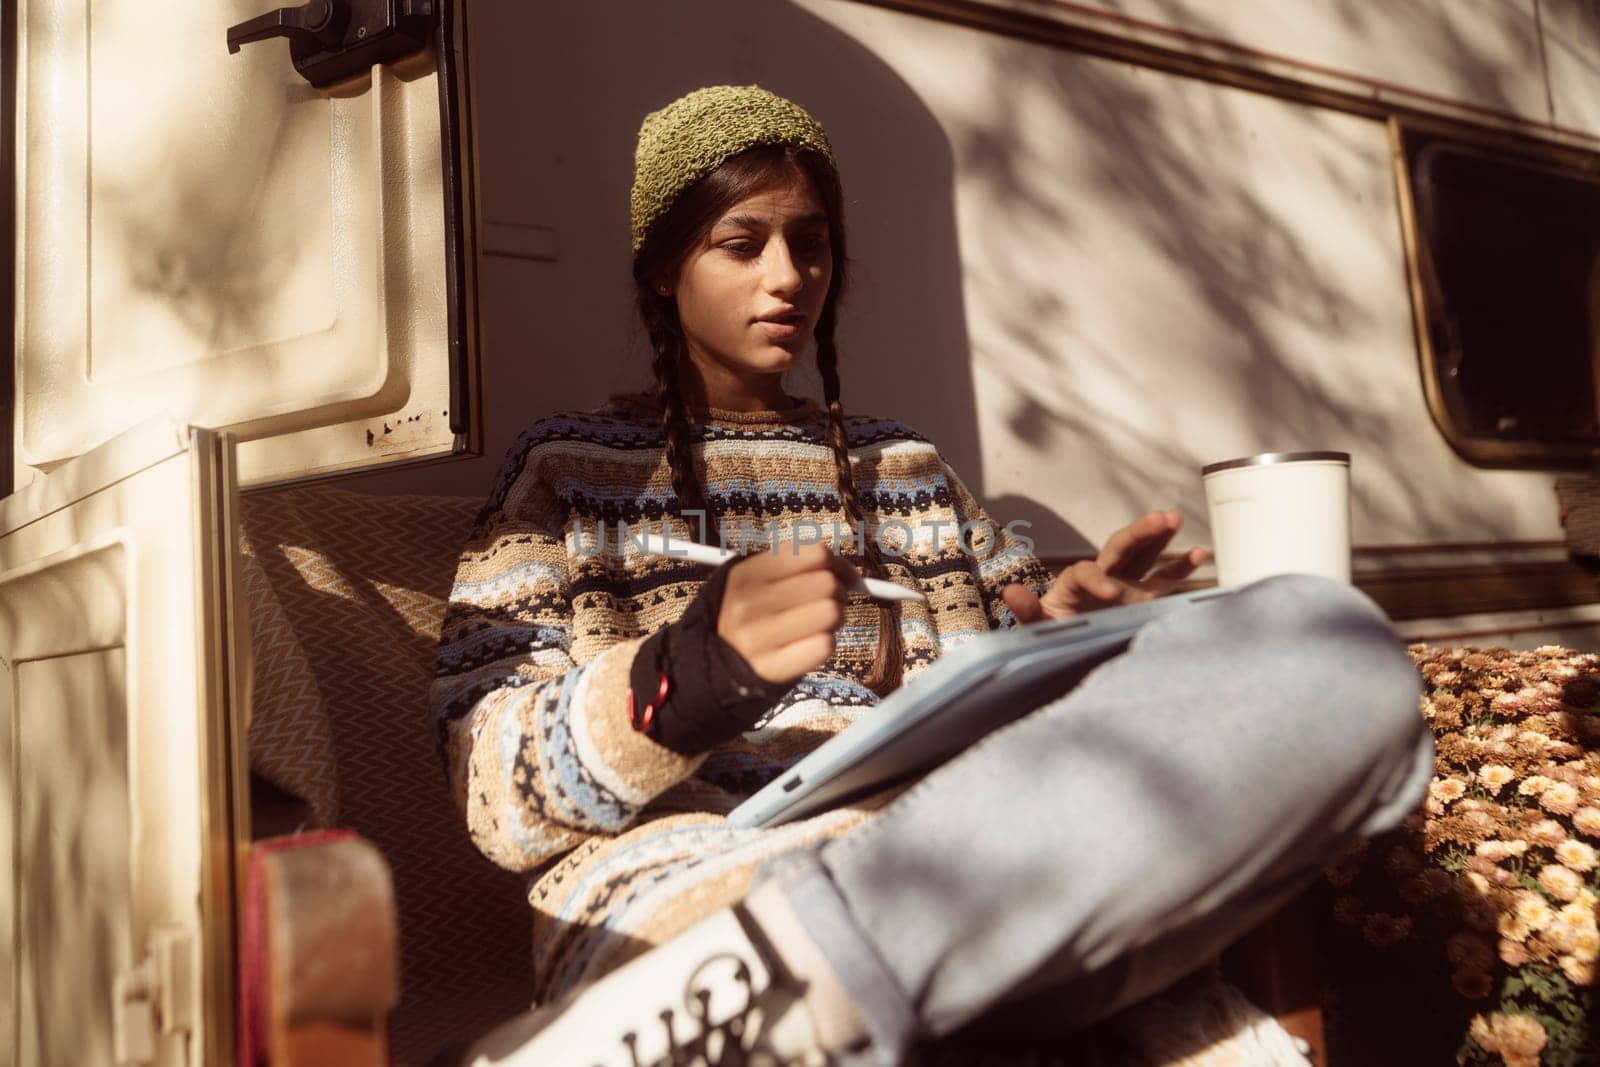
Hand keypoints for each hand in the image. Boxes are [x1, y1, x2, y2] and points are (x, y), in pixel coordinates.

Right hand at [717, 542, 856, 682]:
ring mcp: (759, 637)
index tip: (841, 577)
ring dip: (833, 620)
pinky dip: (824, 645)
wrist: (706, 666)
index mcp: (746, 574)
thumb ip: (791, 568)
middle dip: (837, 594)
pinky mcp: (772, 669)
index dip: (837, 565)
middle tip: (826, 604)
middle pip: (826, 584)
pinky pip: (823, 646)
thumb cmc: (739, 619)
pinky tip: (807, 645)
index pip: (814, 555)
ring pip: (830, 613)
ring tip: (816, 626)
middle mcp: (750, 603)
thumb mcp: (749, 582)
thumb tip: (847, 572)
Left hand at [1001, 509, 1209, 622]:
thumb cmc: (1053, 636)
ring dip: (1159, 536)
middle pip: (1120, 547)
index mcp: (1075, 583)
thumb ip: (1027, 610)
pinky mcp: (1143, 599)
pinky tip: (1199, 553)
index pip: (1087, 572)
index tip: (1112, 594)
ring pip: (1143, 554)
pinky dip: (1180, 566)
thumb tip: (1010, 592)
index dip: (1098, 579)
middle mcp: (1102, 577)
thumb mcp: (1037, 626)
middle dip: (1139, 533)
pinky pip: (1163, 579)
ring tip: (1174, 518)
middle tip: (1158, 518)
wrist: (1067, 649)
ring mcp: (1126, 585)